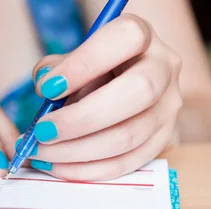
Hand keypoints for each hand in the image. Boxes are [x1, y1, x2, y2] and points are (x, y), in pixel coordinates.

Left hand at [27, 14, 182, 180]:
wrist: (119, 86)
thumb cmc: (90, 69)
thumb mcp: (72, 58)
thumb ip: (55, 68)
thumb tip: (44, 84)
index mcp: (141, 36)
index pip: (125, 39)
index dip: (84, 64)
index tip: (47, 88)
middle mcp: (164, 68)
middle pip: (138, 92)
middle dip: (81, 118)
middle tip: (42, 132)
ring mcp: (169, 107)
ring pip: (130, 135)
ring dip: (78, 151)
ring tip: (43, 152)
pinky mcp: (163, 140)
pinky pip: (127, 162)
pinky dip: (87, 170)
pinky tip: (58, 166)